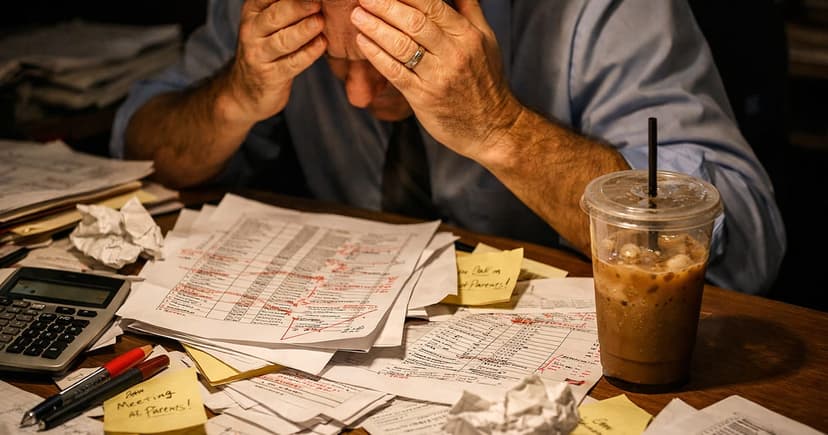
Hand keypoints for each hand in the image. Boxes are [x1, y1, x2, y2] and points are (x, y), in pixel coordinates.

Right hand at [227, 0, 326, 123]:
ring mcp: (259, 55)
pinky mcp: (270, 76)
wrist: (246, 88)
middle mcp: (251, 31)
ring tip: (320, 21)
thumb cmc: (266, 47)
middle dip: (297, 7)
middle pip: (275, 17)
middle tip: (317, 1)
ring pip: (283, 41)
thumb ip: (286, 7)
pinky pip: (291, 63)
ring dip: (303, 31)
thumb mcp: (268, 22)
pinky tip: (322, 44)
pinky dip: (308, 53)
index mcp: (252, 11)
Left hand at [350, 0, 521, 158]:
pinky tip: (362, 42)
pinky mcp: (423, 98)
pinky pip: (395, 72)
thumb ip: (468, 9)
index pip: (433, 6)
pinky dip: (376, 55)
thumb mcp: (485, 40)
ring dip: (375, 28)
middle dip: (385, 6)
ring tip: (357, 15)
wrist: (492, 127)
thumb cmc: (485, 81)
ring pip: (402, 45)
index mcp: (467, 35)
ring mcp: (438, 77)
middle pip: (414, 22)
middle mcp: (454, 54)